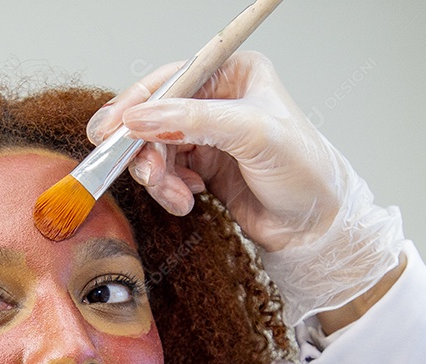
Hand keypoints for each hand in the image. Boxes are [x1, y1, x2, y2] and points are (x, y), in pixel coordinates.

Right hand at [86, 51, 404, 326]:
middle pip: (155, 116)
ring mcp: (208, 135)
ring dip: (158, 176)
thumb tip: (138, 118)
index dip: (137, 103)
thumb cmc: (304, 173)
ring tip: (175, 196)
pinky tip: (186, 201)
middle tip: (146, 174)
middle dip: (145, 148)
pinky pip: (165, 174)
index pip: (172, 79)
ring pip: (155, 149)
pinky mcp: (203, 168)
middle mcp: (218, 101)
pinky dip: (168, 190)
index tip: (111, 129)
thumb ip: (193, 121)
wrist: (314, 228)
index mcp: (234, 74)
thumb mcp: (251, 134)